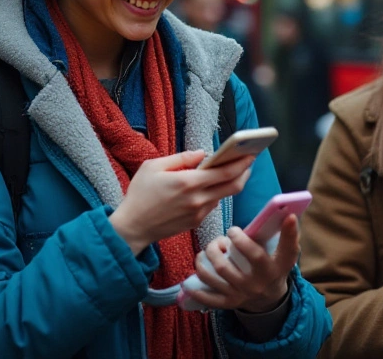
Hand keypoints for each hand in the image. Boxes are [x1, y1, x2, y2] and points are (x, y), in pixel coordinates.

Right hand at [109, 151, 254, 254]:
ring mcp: (198, 213)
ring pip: (223, 196)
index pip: (226, 172)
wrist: (132, 227)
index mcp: (188, 182)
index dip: (242, 163)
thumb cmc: (140, 194)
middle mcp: (198, 199)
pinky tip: (209, 187)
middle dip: (244, 173)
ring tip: (229, 172)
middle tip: (247, 163)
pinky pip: (212, 205)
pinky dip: (215, 194)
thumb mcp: (153, 167)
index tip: (251, 154)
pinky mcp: (196, 222)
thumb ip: (181, 158)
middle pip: (234, 186)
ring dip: (229, 184)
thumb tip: (202, 154)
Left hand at [185, 214, 299, 311]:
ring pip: (214, 277)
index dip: (245, 241)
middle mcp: (255, 284)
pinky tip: (189, 281)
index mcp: (272, 270)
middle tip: (221, 238)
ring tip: (206, 251)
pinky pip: (208, 298)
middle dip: (217, 248)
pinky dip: (196, 290)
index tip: (236, 228)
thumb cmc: (275, 267)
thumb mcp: (286, 255)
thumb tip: (286, 213)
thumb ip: (288, 236)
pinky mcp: (229, 303)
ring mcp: (240, 295)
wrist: (270, 298)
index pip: (258, 255)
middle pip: (227, 266)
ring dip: (204, 261)